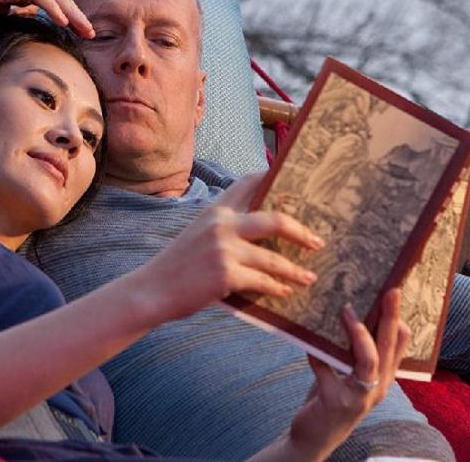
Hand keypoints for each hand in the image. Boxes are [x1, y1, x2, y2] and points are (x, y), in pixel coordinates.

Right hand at [0, 0, 93, 43]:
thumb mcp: (1, 31)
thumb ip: (19, 25)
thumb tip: (39, 35)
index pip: (51, 0)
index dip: (70, 15)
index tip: (84, 36)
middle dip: (76, 13)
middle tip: (92, 33)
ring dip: (69, 10)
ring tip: (83, 29)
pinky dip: (50, 5)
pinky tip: (62, 21)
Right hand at [131, 175, 324, 323]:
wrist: (152, 289)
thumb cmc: (178, 264)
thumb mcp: (199, 233)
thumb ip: (226, 227)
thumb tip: (264, 231)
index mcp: (215, 210)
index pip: (249, 182)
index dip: (274, 178)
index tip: (297, 182)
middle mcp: (221, 224)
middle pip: (275, 219)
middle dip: (301, 231)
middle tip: (317, 241)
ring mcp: (224, 249)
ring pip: (273, 258)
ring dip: (295, 270)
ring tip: (309, 277)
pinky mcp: (225, 275)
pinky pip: (262, 281)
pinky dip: (277, 288)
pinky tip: (285, 291)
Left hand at [283, 289, 410, 461]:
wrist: (314, 437)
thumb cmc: (331, 397)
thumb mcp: (348, 373)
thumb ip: (352, 352)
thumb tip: (347, 311)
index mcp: (383, 378)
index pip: (399, 346)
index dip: (398, 320)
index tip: (394, 293)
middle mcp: (377, 388)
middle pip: (388, 348)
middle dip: (390, 317)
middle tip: (391, 292)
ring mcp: (359, 397)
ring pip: (369, 360)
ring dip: (359, 334)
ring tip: (347, 311)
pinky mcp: (336, 402)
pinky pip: (326, 370)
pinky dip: (317, 354)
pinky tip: (308, 345)